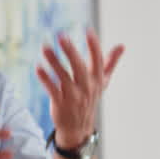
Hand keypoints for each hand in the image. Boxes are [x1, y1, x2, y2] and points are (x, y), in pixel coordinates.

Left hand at [36, 29, 123, 148]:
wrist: (78, 128)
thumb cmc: (89, 99)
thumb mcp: (102, 82)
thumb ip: (110, 63)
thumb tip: (122, 46)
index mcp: (97, 80)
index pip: (97, 60)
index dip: (94, 46)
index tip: (88, 30)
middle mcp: (86, 87)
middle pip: (79, 67)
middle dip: (70, 51)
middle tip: (62, 36)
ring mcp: (74, 96)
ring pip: (63, 77)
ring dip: (54, 62)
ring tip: (45, 47)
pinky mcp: (61, 104)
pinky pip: (53, 90)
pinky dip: (45, 79)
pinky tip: (38, 68)